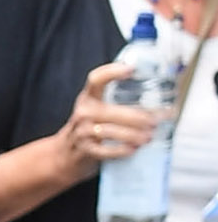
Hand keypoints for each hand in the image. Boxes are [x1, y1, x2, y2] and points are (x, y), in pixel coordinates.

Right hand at [53, 56, 161, 173]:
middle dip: (136, 117)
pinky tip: (133, 149)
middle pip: (111, 111)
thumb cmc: (89, 126)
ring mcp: (82, 132)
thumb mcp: (95, 108)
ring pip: (110, 132)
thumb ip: (115, 99)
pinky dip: (121, 151)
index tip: (130, 69)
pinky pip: (105, 151)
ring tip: (148, 136)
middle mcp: (83, 112)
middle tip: (154, 120)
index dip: (111, 72)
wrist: (66, 152)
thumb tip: (156, 97)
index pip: (96, 79)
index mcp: (88, 97)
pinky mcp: (85, 150)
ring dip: (132, 135)